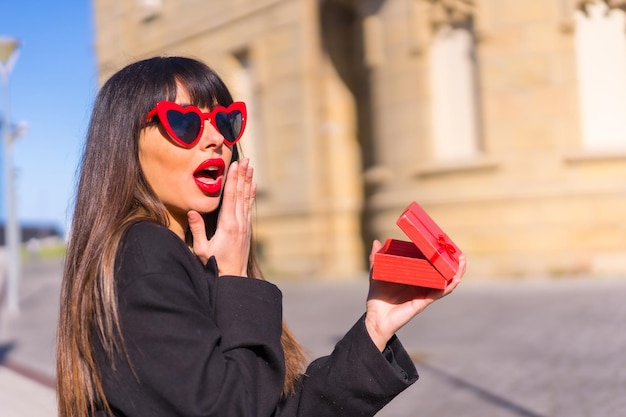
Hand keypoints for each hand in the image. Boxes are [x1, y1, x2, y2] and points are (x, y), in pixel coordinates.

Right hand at [188, 158, 255, 275]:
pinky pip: (248, 207)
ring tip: (251, 167)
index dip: (232, 180)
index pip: (230, 197)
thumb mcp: (202, 250)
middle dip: (243, 175)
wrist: (233, 277)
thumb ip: (197, 230)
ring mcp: (244, 225)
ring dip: (248, 181)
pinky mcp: (246, 229)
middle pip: (240, 194)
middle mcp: (238, 222)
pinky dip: (251, 195)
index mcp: (227, 225)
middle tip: (246, 160)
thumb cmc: (215, 265)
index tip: (235, 166)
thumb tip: (193, 211)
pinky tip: (253, 186)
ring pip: (246, 199)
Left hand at [364, 240, 465, 350]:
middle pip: (442, 274)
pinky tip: (454, 279)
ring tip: (462, 262)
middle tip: (460, 254)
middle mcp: (422, 286)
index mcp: (414, 278)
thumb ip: (376, 259)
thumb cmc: (377, 297)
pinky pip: (438, 293)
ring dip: (456, 273)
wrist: (374, 317)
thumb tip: (376, 242)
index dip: (440, 258)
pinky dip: (448, 286)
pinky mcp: (422, 302)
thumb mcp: (377, 273)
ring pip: (445, 283)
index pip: (430, 266)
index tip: (446, 246)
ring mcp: (424, 294)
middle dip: (454, 265)